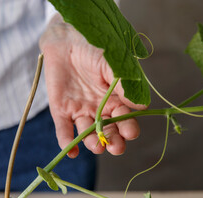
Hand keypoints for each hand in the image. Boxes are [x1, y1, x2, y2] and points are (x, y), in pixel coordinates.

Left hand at [39, 14, 145, 157]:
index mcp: (116, 100)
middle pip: (108, 132)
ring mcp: (80, 111)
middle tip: (115, 146)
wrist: (66, 39)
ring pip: (88, 133)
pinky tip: (72, 152)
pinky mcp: (61, 110)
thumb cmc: (94, 49)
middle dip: (113, 141)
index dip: (128, 128)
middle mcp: (99, 110)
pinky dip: (67, 142)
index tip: (130, 132)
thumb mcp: (112, 64)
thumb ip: (123, 85)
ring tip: (96, 146)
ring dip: (92, 143)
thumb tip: (141, 107)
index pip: (125, 120)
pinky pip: (64, 130)